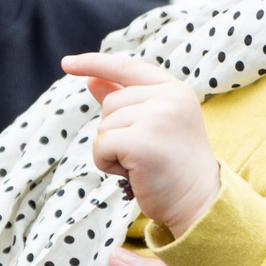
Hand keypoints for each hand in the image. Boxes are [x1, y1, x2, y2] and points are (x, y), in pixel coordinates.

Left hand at [61, 54, 219, 233]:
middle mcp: (169, 97)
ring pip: (104, 126)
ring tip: (143, 164)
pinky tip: (133, 173)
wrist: (199, 202)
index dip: (94, 63)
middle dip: (116, 132)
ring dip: (113, 151)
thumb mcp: (152, 125)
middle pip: (110, 104)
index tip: (66, 63)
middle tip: (146, 153)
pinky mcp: (141, 141)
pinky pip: (101, 146)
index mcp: (174, 89)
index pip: (126, 68)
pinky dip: (107, 164)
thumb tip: (91, 79)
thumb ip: (125, 100)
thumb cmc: (174, 166)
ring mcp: (157, 117)